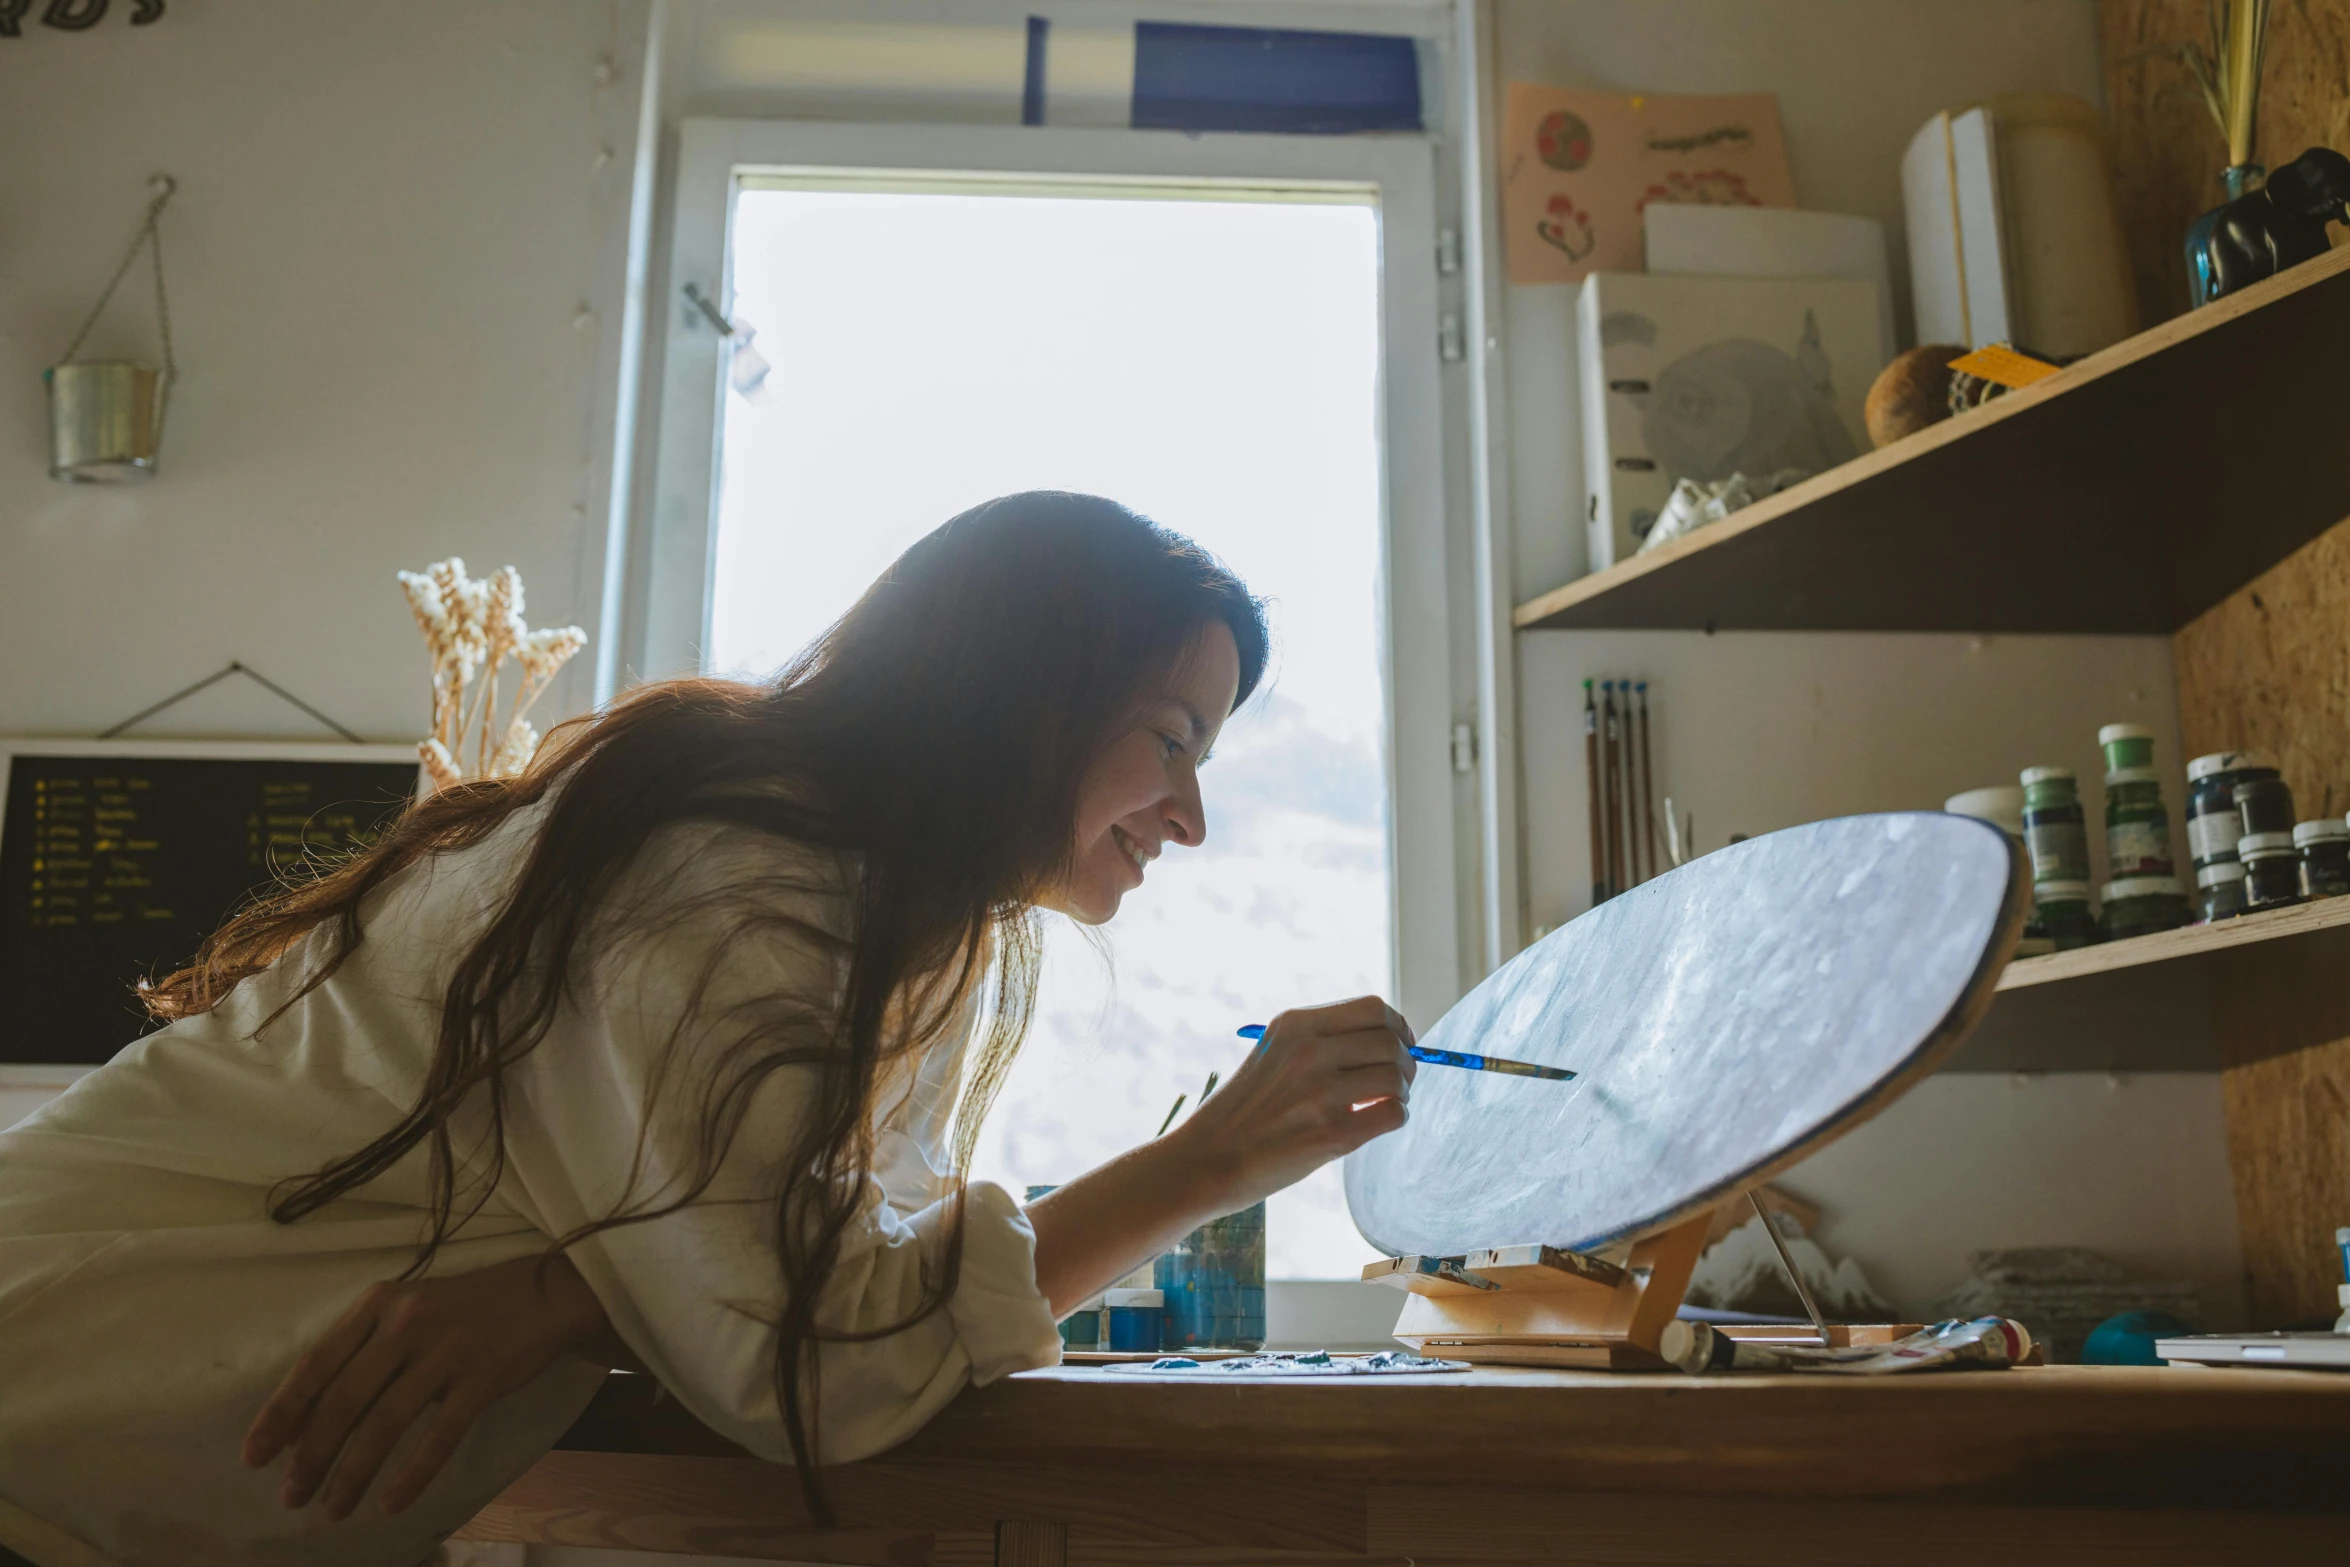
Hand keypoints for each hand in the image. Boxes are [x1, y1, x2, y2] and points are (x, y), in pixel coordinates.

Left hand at [242, 1251, 626, 1520]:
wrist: (543, 1294)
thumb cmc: (460, 1311)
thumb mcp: (404, 1313)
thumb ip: (358, 1355)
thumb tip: (302, 1424)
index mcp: (377, 1305)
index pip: (315, 1363)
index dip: (281, 1414)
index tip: (254, 1458)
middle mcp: (406, 1323)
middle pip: (345, 1397)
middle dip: (312, 1454)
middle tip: (291, 1497)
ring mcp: (447, 1349)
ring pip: (386, 1421)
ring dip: (353, 1472)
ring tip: (334, 1510)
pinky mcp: (483, 1376)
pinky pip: (440, 1434)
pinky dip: (413, 1473)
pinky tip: (392, 1503)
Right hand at [1171, 995, 1415, 1210]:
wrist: (1206, 1159)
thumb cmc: (1242, 1111)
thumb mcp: (1272, 1054)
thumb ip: (1321, 1041)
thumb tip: (1388, 1040)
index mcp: (1294, 1024)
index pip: (1373, 1008)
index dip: (1397, 1026)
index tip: (1400, 1042)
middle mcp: (1308, 1051)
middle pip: (1390, 1041)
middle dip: (1405, 1061)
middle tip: (1398, 1080)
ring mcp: (1320, 1092)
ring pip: (1396, 1077)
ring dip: (1402, 1092)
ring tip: (1386, 1103)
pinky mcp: (1332, 1134)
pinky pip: (1393, 1114)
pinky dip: (1397, 1117)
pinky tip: (1378, 1123)